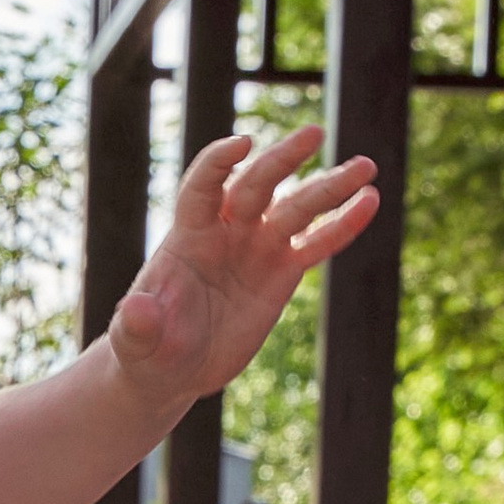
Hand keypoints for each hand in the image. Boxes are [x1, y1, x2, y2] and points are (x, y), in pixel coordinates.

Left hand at [109, 126, 379, 408]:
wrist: (171, 368)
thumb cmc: (147, 350)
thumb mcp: (135, 342)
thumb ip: (136, 325)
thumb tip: (134, 311)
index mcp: (188, 236)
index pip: (203, 186)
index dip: (218, 163)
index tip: (242, 143)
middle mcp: (226, 231)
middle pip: (256, 184)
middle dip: (282, 160)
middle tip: (313, 134)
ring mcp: (257, 248)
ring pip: (295, 208)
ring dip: (329, 187)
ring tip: (365, 167)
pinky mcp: (281, 272)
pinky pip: (316, 244)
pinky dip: (342, 225)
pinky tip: (369, 203)